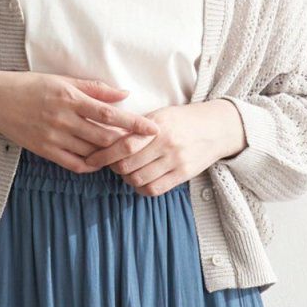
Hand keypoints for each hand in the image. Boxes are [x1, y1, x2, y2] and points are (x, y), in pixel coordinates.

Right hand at [0, 69, 160, 168]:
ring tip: (126, 154)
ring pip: (92, 153)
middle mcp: (63, 119)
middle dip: (127, 143)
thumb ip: (95, 89)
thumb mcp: (64, 80)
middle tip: (144, 146)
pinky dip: (92, 165)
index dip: (134, 123)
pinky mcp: (46, 151)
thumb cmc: (32, 86)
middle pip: (104, 138)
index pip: (110, 114)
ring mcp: (54, 137)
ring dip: (111, 156)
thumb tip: (124, 94)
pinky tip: (101, 162)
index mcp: (71, 98)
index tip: (153, 129)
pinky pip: (75, 164)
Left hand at [89, 98, 247, 195]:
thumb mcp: (160, 116)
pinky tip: (140, 181)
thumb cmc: (182, 121)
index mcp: (156, 126)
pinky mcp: (183, 175)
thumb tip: (105, 137)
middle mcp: (165, 144)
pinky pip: (154, 189)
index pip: (123, 145)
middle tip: (111, 164)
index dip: (103, 155)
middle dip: (113, 167)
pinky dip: (141, 188)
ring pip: (138, 179)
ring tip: (127, 171)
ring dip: (126, 179)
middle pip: (127, 165)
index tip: (90, 159)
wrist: (216, 128)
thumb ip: (136, 127)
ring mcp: (175, 161)